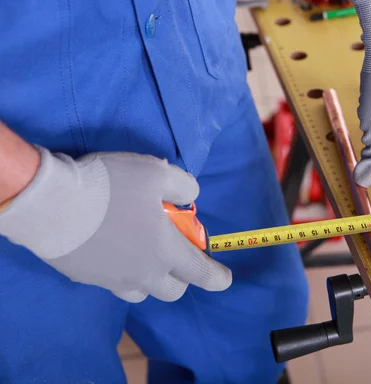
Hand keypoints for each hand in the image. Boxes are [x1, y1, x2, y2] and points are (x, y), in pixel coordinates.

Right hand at [0, 147, 231, 301]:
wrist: (52, 204)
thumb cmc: (111, 188)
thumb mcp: (156, 173)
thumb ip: (183, 186)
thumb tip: (191, 197)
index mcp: (166, 252)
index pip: (201, 274)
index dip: (217, 278)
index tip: (224, 279)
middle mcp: (143, 274)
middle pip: (172, 291)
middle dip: (182, 278)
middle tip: (177, 257)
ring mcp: (113, 280)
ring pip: (142, 291)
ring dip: (151, 278)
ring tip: (144, 255)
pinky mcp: (87, 278)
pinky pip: (112, 282)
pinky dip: (121, 272)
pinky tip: (113, 251)